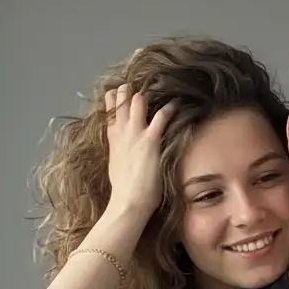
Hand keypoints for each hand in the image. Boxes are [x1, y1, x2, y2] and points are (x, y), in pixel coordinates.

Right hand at [105, 85, 176, 219]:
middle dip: (128, 91)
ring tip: (156, 88)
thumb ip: (119, 153)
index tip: (119, 93)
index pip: (110, 113)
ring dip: (146, 95)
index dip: (115, 100)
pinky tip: (177, 103)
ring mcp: (135, 134)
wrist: (127, 201)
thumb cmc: (124, 191)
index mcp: (113, 140)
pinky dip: (170, 108)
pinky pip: (161, 117)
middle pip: (121, 101)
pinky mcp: (150, 141)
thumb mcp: (116, 166)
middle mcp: (122, 132)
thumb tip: (124, 153)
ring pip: (138, 102)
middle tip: (136, 86)